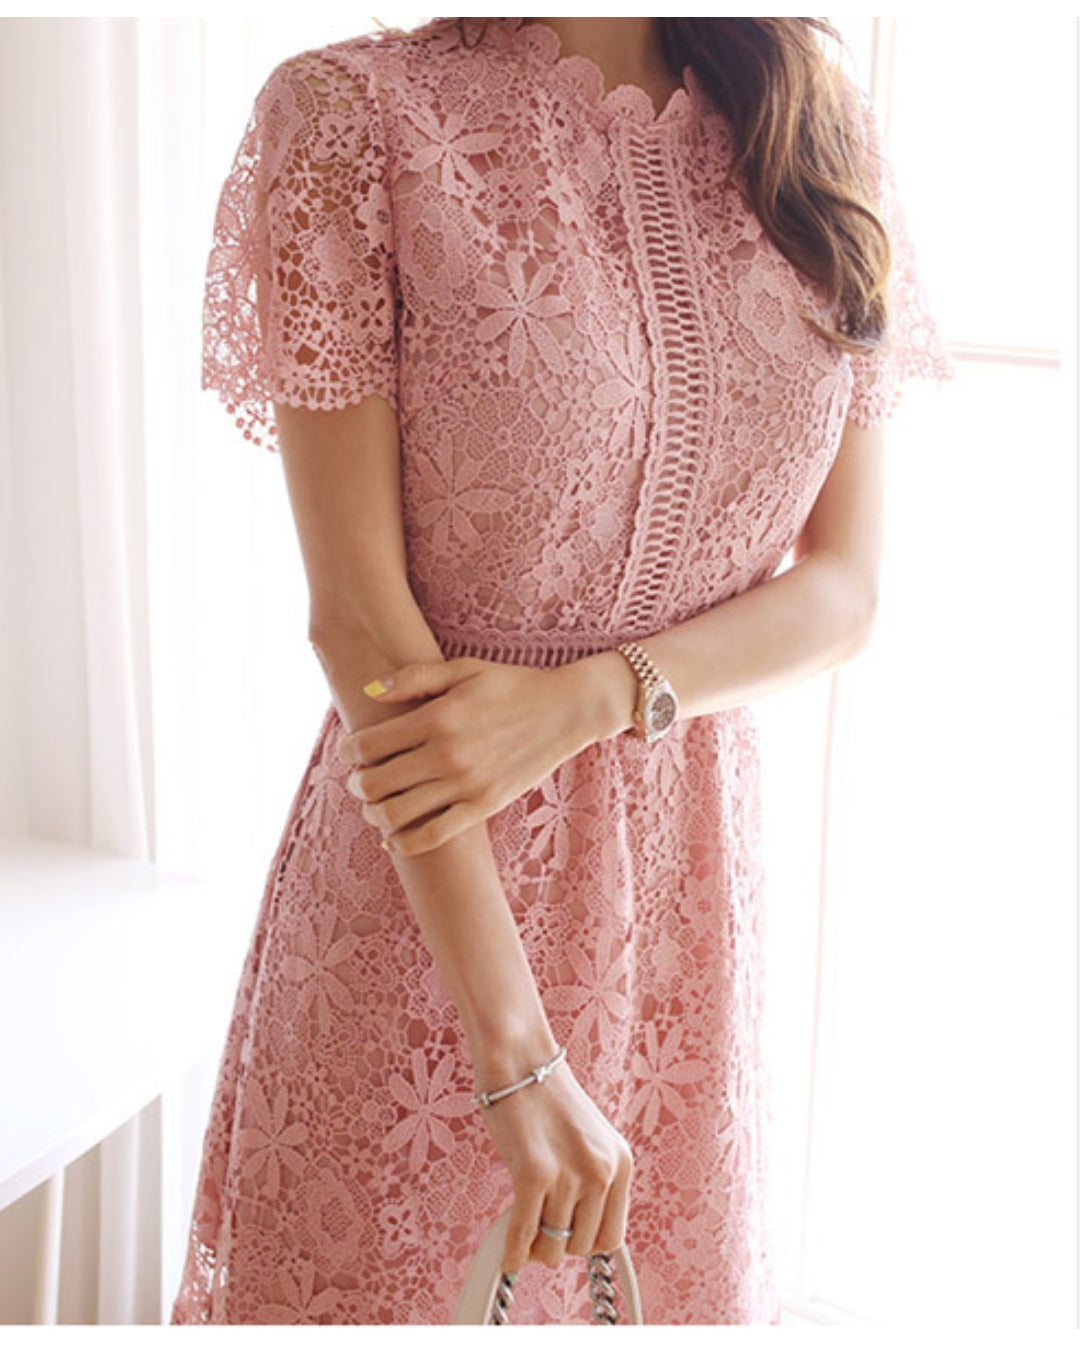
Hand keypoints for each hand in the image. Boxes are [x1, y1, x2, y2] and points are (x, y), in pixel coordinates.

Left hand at [337, 656, 600, 855]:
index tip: (351, 751)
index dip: (348, 752)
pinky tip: (395, 835)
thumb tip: (368, 691)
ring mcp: (466, 785)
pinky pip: (433, 836)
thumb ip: (413, 678)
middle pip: (375, 783)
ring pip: (397, 814)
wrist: (566, 710)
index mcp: (437, 717)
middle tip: (360, 779)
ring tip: (376, 805)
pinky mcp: (484, 807)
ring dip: (374, 813)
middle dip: (357, 784)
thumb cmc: (512, 685)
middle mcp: (447, 754)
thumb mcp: (463, 669)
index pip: (368, 746)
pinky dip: (405, 842)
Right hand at [473, 1035, 633, 1273]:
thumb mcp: (588, 1139)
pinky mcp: (534, 1173)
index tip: (566, 1239)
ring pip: (552, 1246)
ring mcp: (570, 1174)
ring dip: (534, 1247)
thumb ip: (590, 1180)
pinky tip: (507, 1254)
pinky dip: (513, 1251)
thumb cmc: (545, 1096)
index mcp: (620, 1162)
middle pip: (582, 1246)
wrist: (520, 1057)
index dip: (584, 1243)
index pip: (612, 1237)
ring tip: (521, 1229)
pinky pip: (524, 1234)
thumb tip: (574, 1232)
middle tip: (538, 1228)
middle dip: (558, 1244)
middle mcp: (602, 1170)